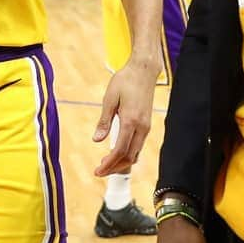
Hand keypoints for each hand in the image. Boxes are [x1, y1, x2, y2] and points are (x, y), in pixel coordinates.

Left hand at [92, 59, 154, 176]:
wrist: (143, 71)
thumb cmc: (125, 81)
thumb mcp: (109, 99)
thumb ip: (104, 121)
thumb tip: (96, 140)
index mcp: (130, 121)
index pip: (120, 150)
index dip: (109, 164)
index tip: (98, 171)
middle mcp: (141, 127)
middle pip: (129, 157)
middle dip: (114, 168)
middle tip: (99, 171)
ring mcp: (146, 126)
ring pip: (135, 153)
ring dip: (121, 162)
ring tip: (106, 164)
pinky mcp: (147, 124)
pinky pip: (138, 145)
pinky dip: (128, 154)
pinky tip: (117, 152)